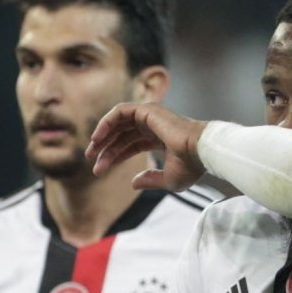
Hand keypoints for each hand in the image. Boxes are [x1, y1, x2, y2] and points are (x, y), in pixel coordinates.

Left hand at [88, 101, 206, 190]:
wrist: (201, 151)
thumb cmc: (191, 165)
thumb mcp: (168, 179)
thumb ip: (150, 180)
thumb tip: (133, 183)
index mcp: (161, 139)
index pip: (131, 145)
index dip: (114, 156)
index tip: (100, 170)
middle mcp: (155, 125)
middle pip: (122, 136)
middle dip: (105, 149)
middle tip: (93, 164)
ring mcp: (151, 116)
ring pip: (118, 123)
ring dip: (102, 136)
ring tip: (91, 153)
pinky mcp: (148, 109)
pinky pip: (120, 112)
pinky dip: (106, 122)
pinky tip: (96, 138)